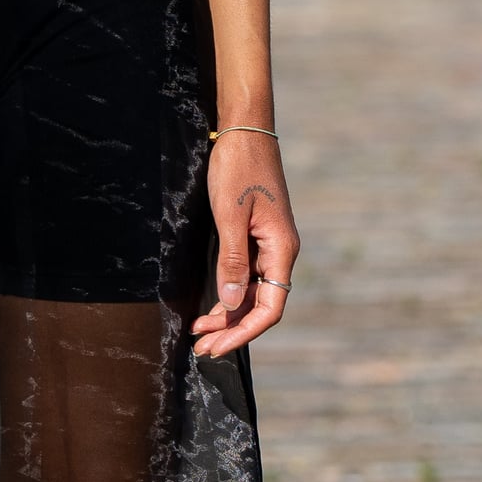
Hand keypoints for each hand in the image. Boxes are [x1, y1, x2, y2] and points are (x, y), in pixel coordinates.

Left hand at [192, 131, 297, 359]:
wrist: (244, 132)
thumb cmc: (238, 168)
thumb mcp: (229, 215)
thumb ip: (231, 260)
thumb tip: (232, 302)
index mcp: (281, 249)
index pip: (270, 307)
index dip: (244, 331)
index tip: (217, 347)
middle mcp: (280, 252)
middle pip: (261, 305)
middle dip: (232, 330)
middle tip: (201, 350)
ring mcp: (268, 246)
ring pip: (252, 293)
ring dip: (228, 316)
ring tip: (200, 335)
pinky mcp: (256, 237)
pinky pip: (246, 277)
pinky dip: (229, 295)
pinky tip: (210, 309)